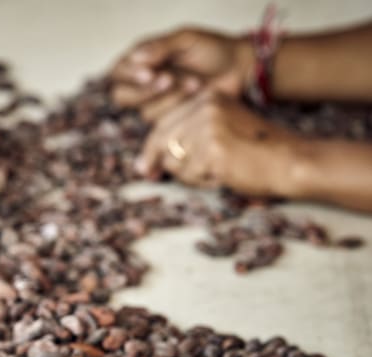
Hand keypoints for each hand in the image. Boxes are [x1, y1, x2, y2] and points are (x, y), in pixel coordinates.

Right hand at [111, 28, 253, 120]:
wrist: (238, 70)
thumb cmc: (212, 50)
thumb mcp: (187, 39)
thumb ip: (160, 46)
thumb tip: (134, 57)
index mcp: (141, 60)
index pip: (118, 71)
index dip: (129, 75)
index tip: (148, 74)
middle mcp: (142, 84)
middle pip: (122, 96)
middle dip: (145, 91)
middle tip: (169, 79)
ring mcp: (155, 106)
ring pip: (145, 111)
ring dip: (170, 98)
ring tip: (195, 83)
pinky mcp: (169, 123)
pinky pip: (163, 125)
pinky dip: (180, 109)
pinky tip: (196, 96)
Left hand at [136, 90, 299, 196]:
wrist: (290, 161)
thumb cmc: (259, 152)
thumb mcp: (225, 130)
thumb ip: (191, 135)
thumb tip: (147, 161)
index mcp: (209, 96)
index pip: (164, 121)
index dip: (150, 146)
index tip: (144, 164)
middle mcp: (206, 105)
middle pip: (161, 138)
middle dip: (153, 160)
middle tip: (146, 174)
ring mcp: (208, 126)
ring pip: (173, 159)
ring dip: (188, 174)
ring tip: (215, 172)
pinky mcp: (212, 148)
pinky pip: (188, 174)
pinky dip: (201, 182)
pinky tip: (222, 176)